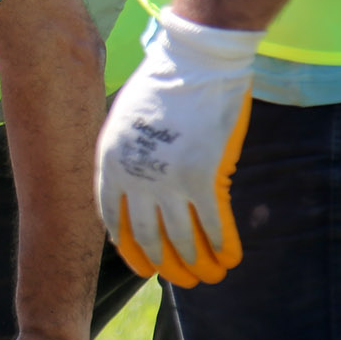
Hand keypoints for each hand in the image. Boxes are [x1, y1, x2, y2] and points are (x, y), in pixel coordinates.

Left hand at [95, 7, 259, 287]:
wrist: (194, 60)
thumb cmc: (163, 84)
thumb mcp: (125, 120)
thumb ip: (126, 156)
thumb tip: (135, 186)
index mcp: (109, 164)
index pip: (112, 220)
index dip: (130, 248)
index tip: (144, 264)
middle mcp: (134, 179)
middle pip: (148, 237)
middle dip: (166, 265)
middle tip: (181, 279)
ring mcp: (168, 181)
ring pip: (182, 239)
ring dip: (198, 264)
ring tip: (211, 277)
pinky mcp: (203, 177)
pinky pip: (213, 224)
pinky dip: (223, 246)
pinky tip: (231, 258)